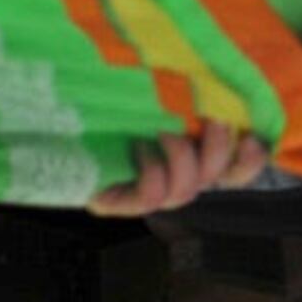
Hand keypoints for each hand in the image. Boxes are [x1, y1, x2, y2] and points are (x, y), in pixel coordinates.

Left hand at [91, 116, 273, 215]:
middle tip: (208, 121)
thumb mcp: (160, 98)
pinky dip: (153, 173)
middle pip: (214, 179)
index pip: (235, 172)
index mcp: (188, 158)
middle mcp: (170, 180)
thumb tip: (230, 101)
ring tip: (162, 131)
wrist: (51, 124)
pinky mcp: (113, 204)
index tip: (250, 136)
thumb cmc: (109, 102)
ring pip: (185, 191)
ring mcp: (142, 195)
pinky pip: (151, 198)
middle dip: (216, 150)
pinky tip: (140, 149)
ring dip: (182, 158)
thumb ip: (190, 102)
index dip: (249, 160)